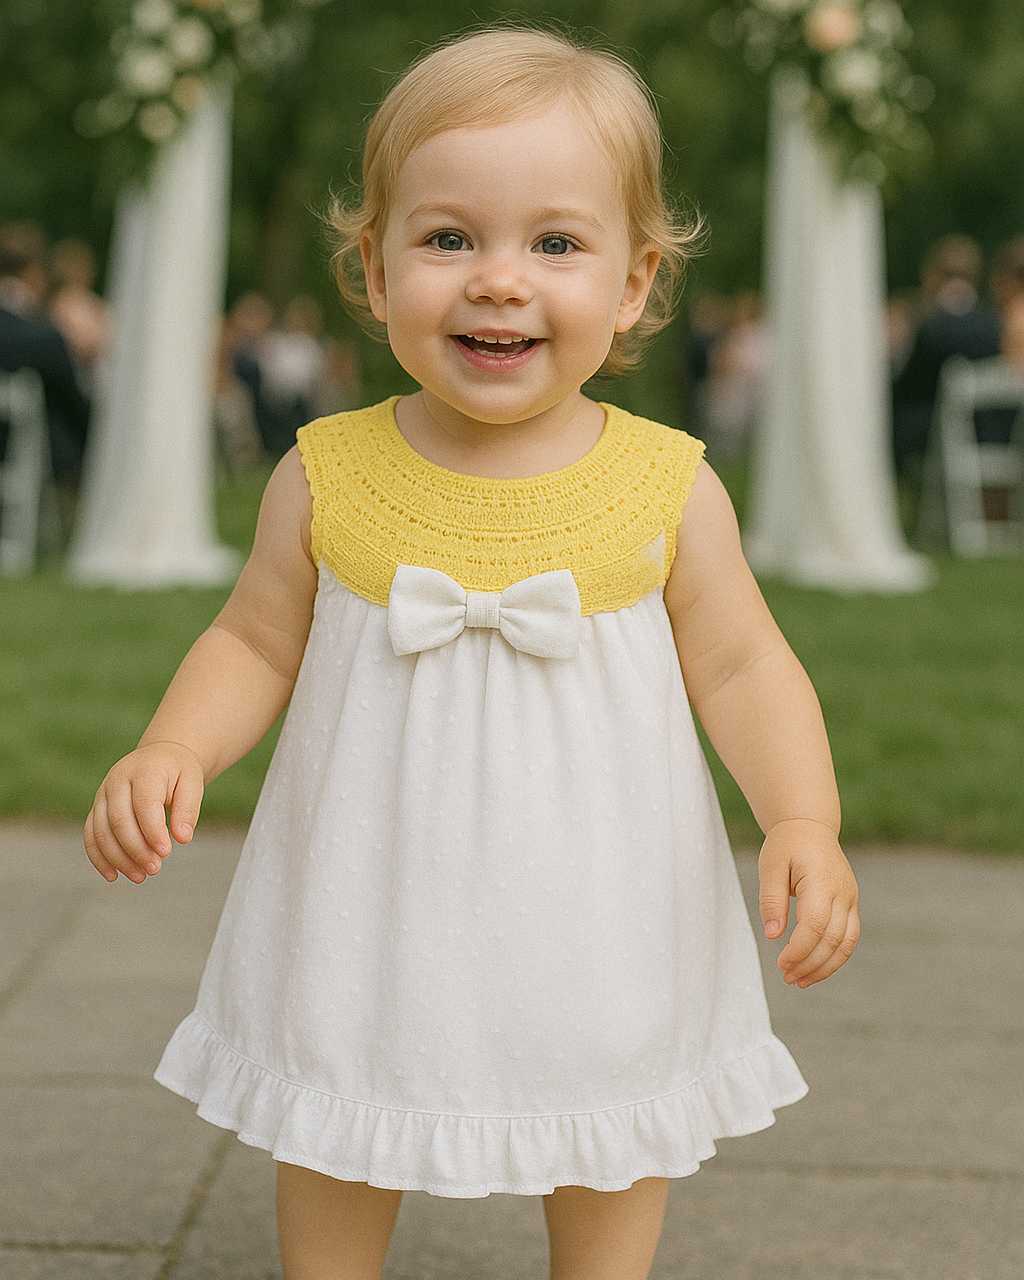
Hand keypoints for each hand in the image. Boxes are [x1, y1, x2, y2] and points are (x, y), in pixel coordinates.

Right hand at [84, 742, 204, 883]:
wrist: (160, 756)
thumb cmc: (178, 771)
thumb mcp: (192, 782)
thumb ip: (188, 809)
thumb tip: (182, 838)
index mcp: (144, 770)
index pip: (144, 803)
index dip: (153, 830)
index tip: (166, 852)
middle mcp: (117, 781)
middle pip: (119, 820)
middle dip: (136, 849)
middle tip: (155, 869)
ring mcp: (103, 795)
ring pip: (101, 831)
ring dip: (118, 858)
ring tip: (140, 876)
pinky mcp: (97, 809)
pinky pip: (91, 835)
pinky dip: (99, 857)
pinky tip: (113, 875)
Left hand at [757, 819, 858, 987]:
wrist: (810, 827)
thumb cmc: (786, 845)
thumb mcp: (770, 866)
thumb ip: (771, 900)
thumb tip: (773, 936)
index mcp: (821, 881)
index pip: (815, 925)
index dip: (799, 950)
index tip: (780, 964)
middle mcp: (842, 892)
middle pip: (833, 939)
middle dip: (810, 964)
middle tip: (787, 977)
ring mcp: (851, 899)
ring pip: (846, 944)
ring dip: (825, 967)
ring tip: (800, 981)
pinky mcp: (851, 905)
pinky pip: (849, 937)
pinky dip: (835, 957)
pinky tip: (815, 968)